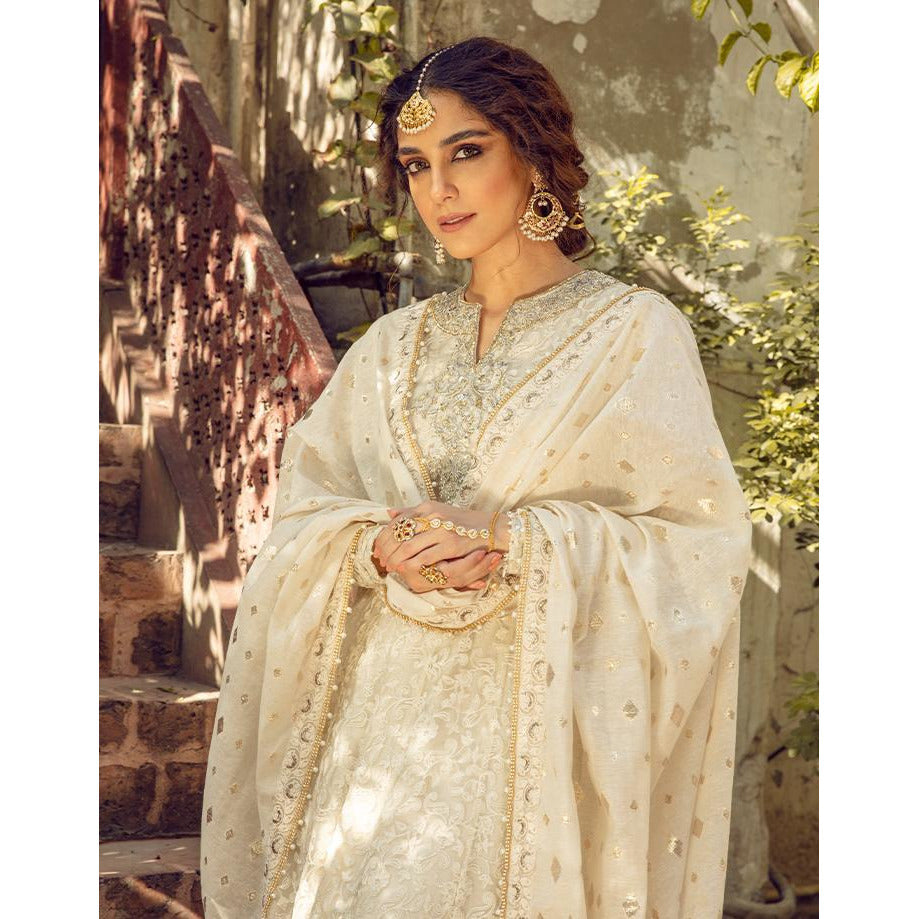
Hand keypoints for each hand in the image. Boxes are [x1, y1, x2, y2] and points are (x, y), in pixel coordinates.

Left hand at [372, 501, 506, 592]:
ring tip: (391, 568)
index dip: (384, 537)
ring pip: (409, 547)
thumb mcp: (437, 510)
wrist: (490, 528)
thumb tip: (390, 513)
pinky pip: (425, 558)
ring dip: (396, 560)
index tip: (378, 550)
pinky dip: (412, 565)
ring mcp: (442, 529)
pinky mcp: (452, 544)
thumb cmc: (462, 522)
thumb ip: (413, 512)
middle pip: (399, 535)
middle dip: (387, 551)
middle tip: (382, 562)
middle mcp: (432, 515)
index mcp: (426, 506)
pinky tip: (406, 571)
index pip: (397, 521)